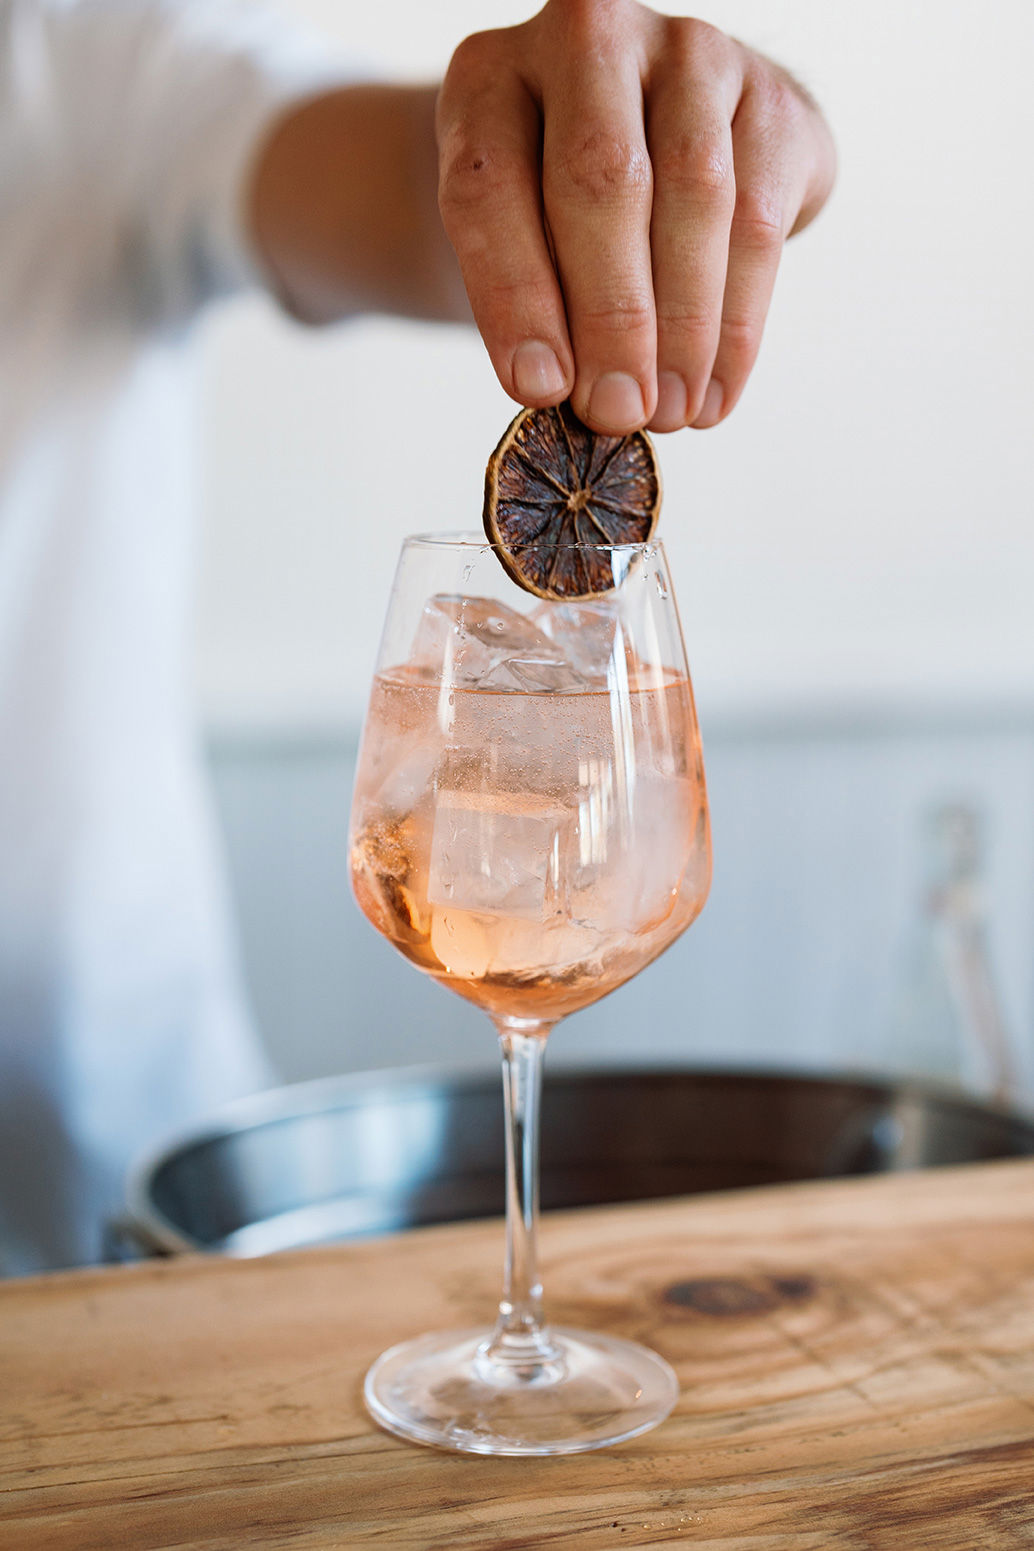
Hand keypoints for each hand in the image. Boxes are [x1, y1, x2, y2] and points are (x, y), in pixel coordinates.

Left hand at [436, 0, 835, 432]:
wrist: (653, 142)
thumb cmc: (559, 214)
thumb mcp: (516, 243)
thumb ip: (533, 303)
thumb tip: (578, 400)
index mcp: (490, 76)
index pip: (488, 188)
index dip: (513, 297)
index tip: (538, 389)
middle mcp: (589, 36)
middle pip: (600, 178)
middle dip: (612, 315)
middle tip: (617, 411)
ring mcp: (688, 54)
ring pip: (693, 195)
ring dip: (684, 326)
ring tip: (668, 413)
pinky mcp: (769, 98)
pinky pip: (758, 220)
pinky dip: (738, 323)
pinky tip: (714, 391)